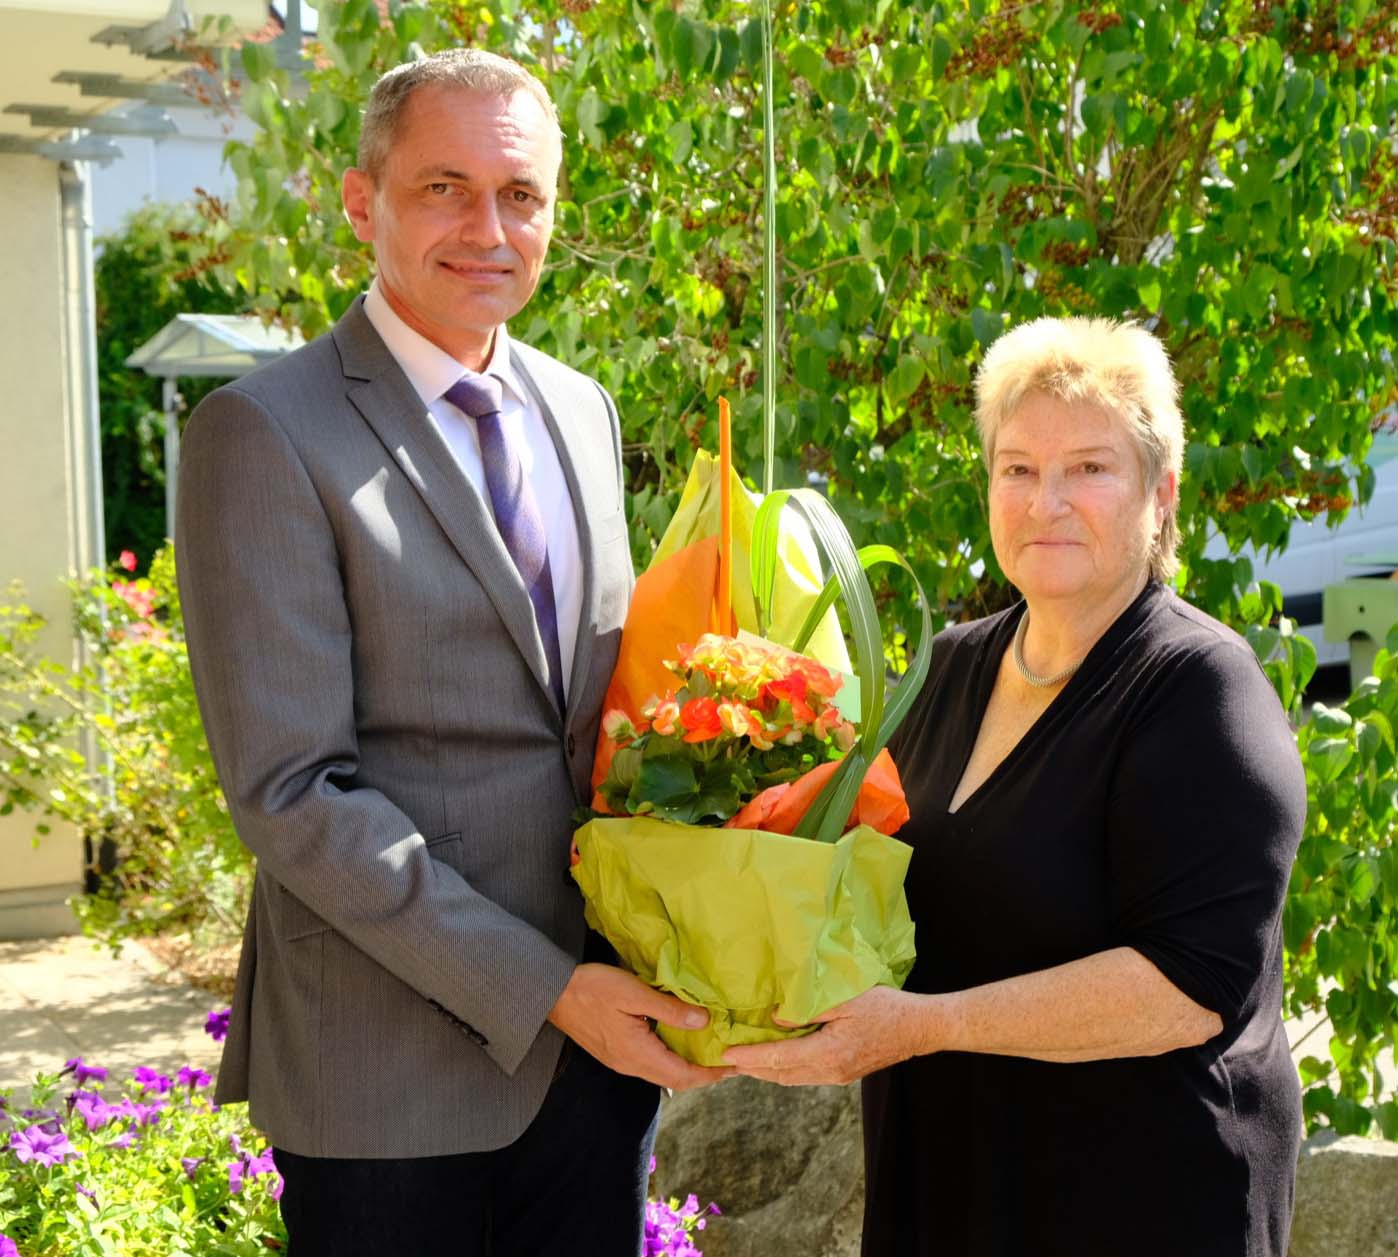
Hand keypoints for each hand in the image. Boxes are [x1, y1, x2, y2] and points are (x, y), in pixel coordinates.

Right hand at [547, 963, 733, 1091]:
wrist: (551, 993)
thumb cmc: (593, 988)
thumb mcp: (634, 992)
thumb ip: (669, 1009)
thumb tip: (704, 1022)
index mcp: (638, 1054)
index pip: (683, 1075)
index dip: (711, 1074)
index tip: (736, 1068)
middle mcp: (630, 1065)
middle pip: (675, 1080)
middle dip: (703, 1075)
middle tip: (729, 1063)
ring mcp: (620, 1062)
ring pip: (662, 1074)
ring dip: (687, 1069)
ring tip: (709, 1054)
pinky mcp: (614, 1053)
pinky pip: (650, 1065)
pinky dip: (671, 1060)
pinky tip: (678, 1044)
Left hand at [722, 985, 932, 1085]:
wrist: (919, 1028)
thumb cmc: (885, 1007)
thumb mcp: (845, 999)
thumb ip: (808, 1009)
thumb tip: (775, 1018)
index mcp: (828, 1053)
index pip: (779, 1058)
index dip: (750, 1056)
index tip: (726, 1054)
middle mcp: (830, 1071)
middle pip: (781, 1075)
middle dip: (751, 1068)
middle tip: (724, 1062)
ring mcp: (837, 1076)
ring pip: (792, 1078)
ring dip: (766, 1071)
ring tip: (742, 1063)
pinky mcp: (843, 1073)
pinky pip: (804, 1075)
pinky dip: (784, 1069)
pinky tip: (775, 1060)